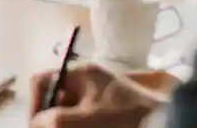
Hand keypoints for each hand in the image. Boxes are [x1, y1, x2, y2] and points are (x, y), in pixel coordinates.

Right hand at [29, 64, 158, 127]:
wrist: (161, 125)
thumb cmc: (123, 119)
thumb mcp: (84, 120)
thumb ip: (52, 121)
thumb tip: (35, 124)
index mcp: (81, 74)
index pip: (43, 81)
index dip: (34, 104)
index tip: (37, 126)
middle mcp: (86, 83)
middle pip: (52, 101)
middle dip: (50, 120)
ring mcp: (95, 99)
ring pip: (65, 114)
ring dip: (62, 125)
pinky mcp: (104, 115)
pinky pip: (80, 120)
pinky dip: (77, 126)